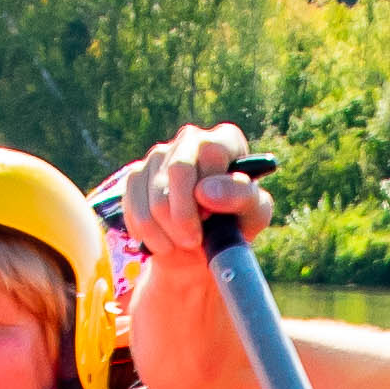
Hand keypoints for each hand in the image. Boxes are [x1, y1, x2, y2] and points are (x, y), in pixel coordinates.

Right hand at [109, 124, 273, 267]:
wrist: (200, 248)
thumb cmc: (235, 224)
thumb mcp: (254, 214)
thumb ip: (241, 196)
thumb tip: (204, 191)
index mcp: (225, 140)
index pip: (212, 151)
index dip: (211, 188)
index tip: (212, 216)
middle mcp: (191, 139)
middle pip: (179, 168)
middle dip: (185, 214)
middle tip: (193, 240)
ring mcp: (160, 155)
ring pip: (156, 196)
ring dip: (169, 232)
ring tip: (182, 243)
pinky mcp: (135, 176)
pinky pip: (135, 208)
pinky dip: (149, 234)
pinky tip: (163, 240)